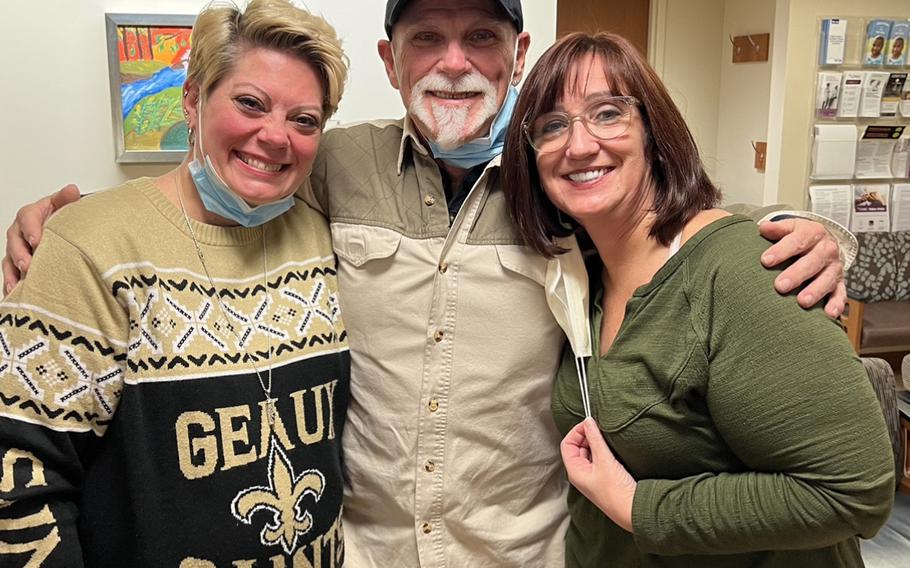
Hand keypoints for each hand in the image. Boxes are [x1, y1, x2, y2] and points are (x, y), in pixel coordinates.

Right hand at [3, 185, 80, 293]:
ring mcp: (17, 248)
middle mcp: (20, 231)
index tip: (37, 240)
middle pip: (14, 241)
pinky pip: (11, 273)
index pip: (27, 218)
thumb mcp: (65, 205)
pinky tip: (15, 292)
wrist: (64, 229)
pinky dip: (12, 283)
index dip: (30, 229)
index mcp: (31, 214)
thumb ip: (66, 199)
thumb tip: (71, 190)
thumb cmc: (62, 217)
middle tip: (28, 264)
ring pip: (9, 259)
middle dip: (20, 253)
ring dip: (13, 271)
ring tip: (19, 283)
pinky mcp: (18, 263)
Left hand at [560, 417, 636, 531]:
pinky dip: (602, 450)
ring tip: (606, 436)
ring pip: (588, 453)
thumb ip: (595, 439)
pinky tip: (611, 446)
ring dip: (595, 442)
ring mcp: (591, 476)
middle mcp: (580, 474)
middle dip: (586, 435)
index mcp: (574, 471)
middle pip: (576, 447)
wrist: (633, 511)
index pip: (567, 444)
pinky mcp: (603, 478)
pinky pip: (597, 459)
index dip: (576, 431)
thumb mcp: (605, 460)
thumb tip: (588, 421)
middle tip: (600, 428)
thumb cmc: (616, 491)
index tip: (590, 423)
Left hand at [758, 218, 845, 317]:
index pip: (797, 241)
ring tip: (801, 302)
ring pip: (827, 279)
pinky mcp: (839, 282)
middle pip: (812, 262)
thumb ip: (776, 229)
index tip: (765, 261)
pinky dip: (837, 304)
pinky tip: (829, 313)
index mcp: (813, 233)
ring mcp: (834, 267)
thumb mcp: (790, 228)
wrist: (821, 242)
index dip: (781, 250)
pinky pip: (841, 293)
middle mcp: (826, 250)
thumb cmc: (800, 237)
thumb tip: (763, 227)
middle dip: (796, 274)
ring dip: (815, 291)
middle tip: (780, 286)